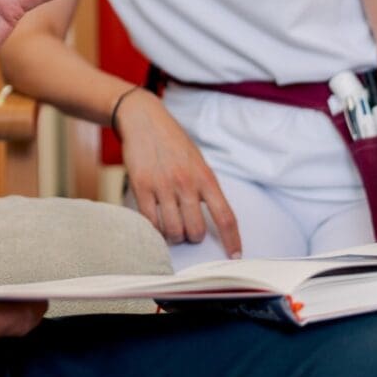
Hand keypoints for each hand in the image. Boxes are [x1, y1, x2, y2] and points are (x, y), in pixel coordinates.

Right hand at [116, 89, 242, 256]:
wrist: (144, 120)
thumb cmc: (173, 142)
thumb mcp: (197, 162)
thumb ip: (205, 188)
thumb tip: (213, 219)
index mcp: (206, 177)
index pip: (225, 217)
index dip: (232, 241)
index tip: (235, 256)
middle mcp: (186, 183)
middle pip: (196, 231)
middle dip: (192, 237)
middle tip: (187, 230)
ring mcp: (163, 185)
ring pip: (173, 230)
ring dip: (173, 235)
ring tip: (170, 226)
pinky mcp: (141, 186)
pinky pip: (150, 221)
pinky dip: (153, 228)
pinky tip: (154, 221)